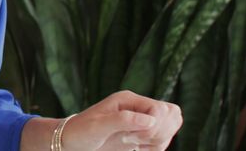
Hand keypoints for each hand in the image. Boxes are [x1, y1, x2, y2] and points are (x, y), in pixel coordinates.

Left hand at [61, 90, 182, 150]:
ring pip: (171, 126)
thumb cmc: (82, 131)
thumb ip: (123, 120)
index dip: (155, 126)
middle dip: (161, 132)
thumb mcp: (98, 126)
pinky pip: (164, 138)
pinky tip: (140, 149)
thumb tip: (151, 120)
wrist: (73, 141)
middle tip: (138, 141)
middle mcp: (138, 107)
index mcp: (129, 99)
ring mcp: (142, 120)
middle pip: (172, 114)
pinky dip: (158, 147)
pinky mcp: (142, 133)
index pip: (161, 109)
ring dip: (160, 140)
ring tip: (137, 145)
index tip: (133, 137)